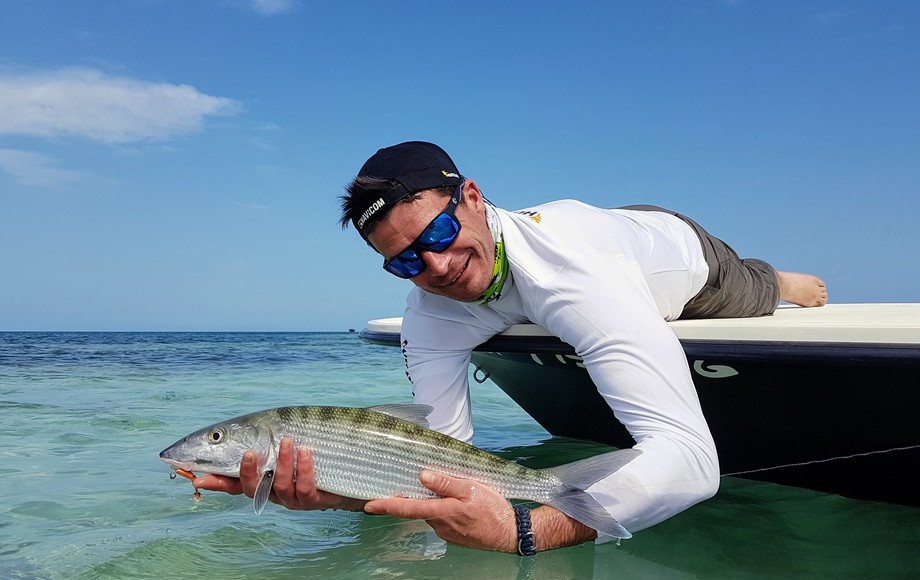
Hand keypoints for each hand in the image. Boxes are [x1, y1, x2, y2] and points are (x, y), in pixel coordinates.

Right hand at [193, 438, 365, 511]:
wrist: (353, 459)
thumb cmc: (312, 442)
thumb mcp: (283, 434)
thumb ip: (258, 436)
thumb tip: (227, 434)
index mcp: (263, 477)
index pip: (233, 482)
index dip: (215, 482)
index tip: (198, 476)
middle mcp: (274, 490)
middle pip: (252, 488)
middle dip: (249, 472)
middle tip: (249, 452)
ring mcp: (294, 497)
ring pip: (280, 487)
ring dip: (283, 463)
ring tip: (288, 441)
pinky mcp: (316, 500)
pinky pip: (306, 488)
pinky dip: (304, 469)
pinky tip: (307, 452)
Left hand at [364, 471, 517, 552]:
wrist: (510, 533)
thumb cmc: (493, 510)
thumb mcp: (471, 488)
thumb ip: (446, 482)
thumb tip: (423, 475)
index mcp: (441, 511)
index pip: (406, 508)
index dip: (386, 505)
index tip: (369, 504)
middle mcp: (440, 524)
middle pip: (418, 508)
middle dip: (411, 498)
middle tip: (406, 484)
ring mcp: (446, 532)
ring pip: (431, 513)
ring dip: (430, 503)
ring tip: (441, 489)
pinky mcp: (454, 535)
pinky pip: (441, 519)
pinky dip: (441, 510)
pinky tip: (453, 503)